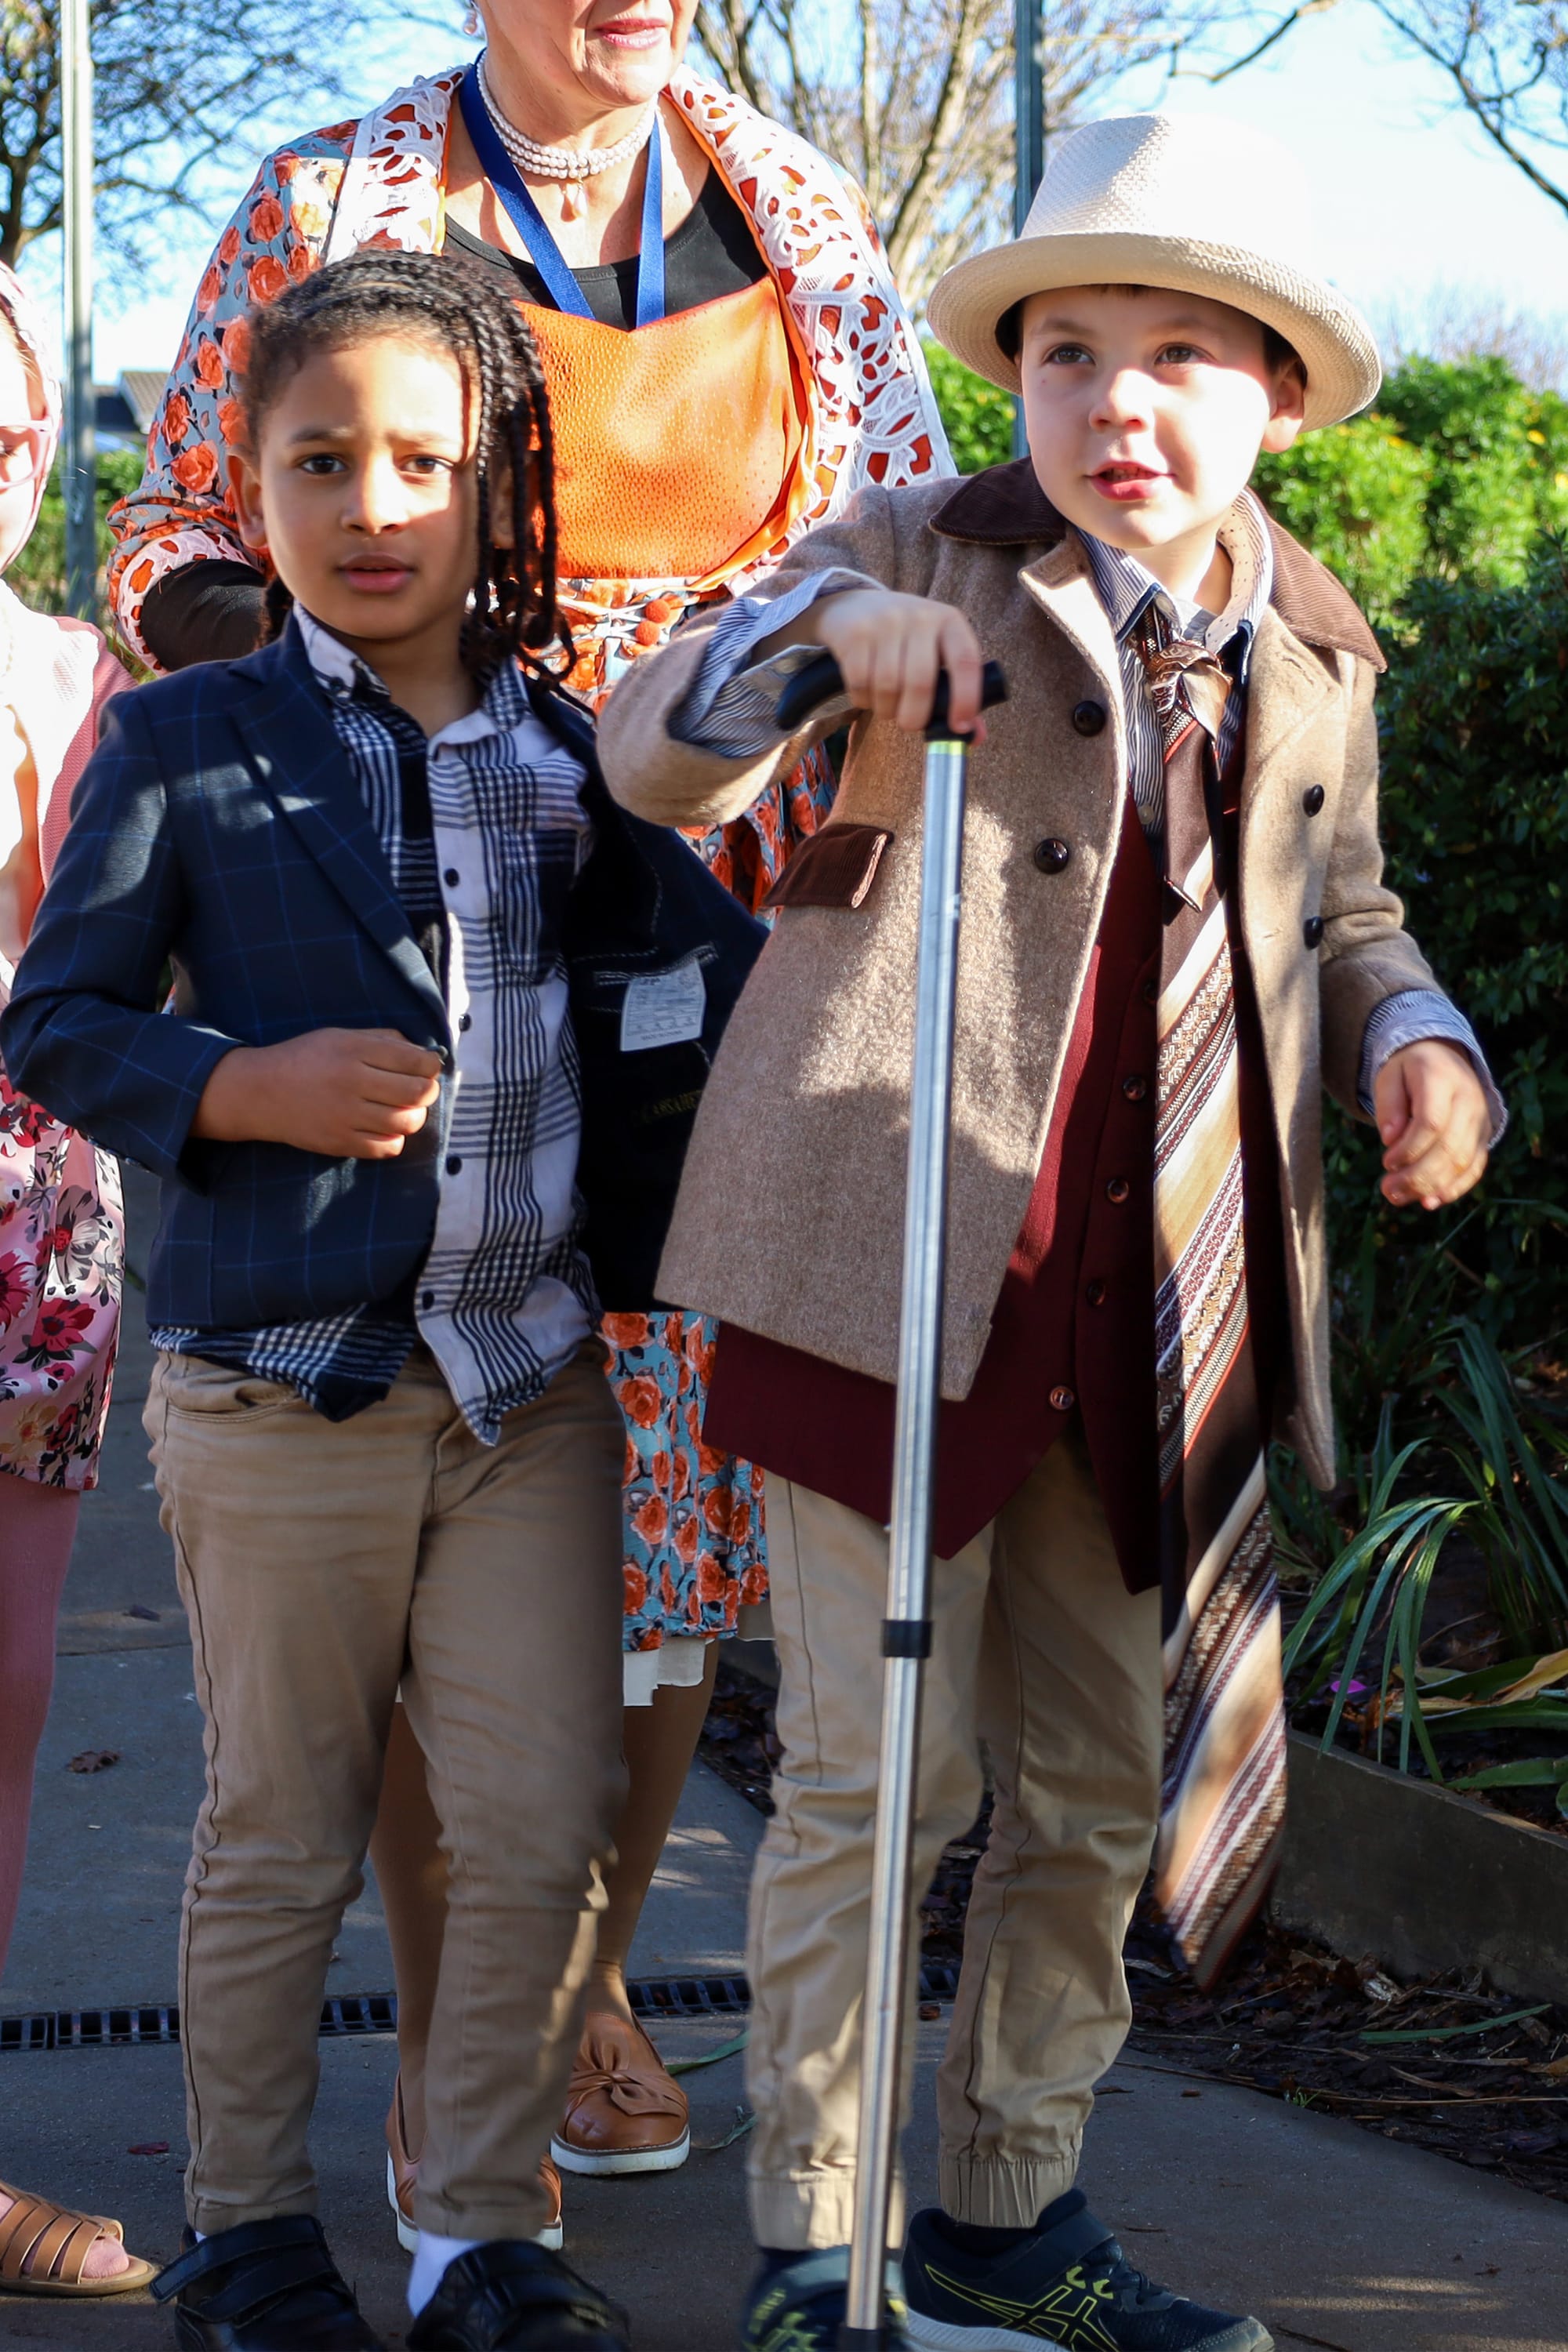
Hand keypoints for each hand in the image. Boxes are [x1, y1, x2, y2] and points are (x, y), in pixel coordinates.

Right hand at [192, 1027, 442, 1159]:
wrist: (259, 1092)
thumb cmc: (305, 1059)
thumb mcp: (340, 1036)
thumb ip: (382, 1039)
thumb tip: (423, 1052)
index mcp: (354, 1050)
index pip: (415, 1060)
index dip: (431, 1065)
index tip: (429, 1067)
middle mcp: (352, 1081)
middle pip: (417, 1092)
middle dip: (428, 1091)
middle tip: (421, 1089)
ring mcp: (346, 1115)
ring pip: (406, 1122)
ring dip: (415, 1117)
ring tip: (405, 1109)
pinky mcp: (339, 1142)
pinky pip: (386, 1148)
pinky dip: (395, 1140)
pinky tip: (386, 1129)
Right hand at [763, 589, 987, 737]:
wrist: (854, 605)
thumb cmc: (905, 639)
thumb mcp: (936, 652)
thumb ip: (956, 692)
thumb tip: (974, 737)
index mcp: (950, 621)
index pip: (966, 661)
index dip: (966, 698)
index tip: (959, 727)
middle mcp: (920, 617)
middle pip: (920, 682)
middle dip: (914, 717)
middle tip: (910, 724)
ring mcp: (886, 622)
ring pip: (888, 687)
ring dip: (886, 710)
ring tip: (887, 706)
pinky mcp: (856, 633)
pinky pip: (861, 684)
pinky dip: (864, 701)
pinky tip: (868, 694)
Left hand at [1373, 1038, 1490, 1209]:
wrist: (1444, 1058)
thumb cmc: (1410, 1070)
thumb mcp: (1389, 1076)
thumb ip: (1388, 1105)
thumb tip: (1390, 1139)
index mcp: (1443, 1079)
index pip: (1432, 1122)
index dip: (1409, 1149)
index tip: (1386, 1163)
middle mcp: (1469, 1100)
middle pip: (1449, 1147)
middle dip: (1417, 1176)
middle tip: (1388, 1191)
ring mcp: (1481, 1119)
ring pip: (1463, 1161)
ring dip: (1431, 1186)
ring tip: (1401, 1198)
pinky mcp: (1484, 1136)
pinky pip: (1475, 1167)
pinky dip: (1455, 1188)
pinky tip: (1431, 1201)